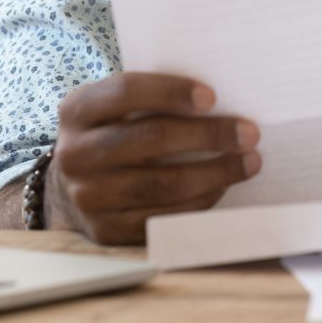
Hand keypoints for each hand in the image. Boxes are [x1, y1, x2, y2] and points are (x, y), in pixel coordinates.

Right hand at [46, 72, 261, 244]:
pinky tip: (222, 187)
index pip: (127, 92)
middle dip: (208, 135)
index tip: (213, 97)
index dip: (171, 92)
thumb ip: (152, 96)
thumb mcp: (115, 106)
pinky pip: (161, 219)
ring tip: (249, 162)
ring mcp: (88, 196)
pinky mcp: (105, 230)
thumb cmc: (114, 130)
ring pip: (161, 184)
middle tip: (249, 133)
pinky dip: (198, 203)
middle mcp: (75, 153)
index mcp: (78, 109)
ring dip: (214, 173)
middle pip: (150, 139)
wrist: (72, 184)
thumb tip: (221, 96)